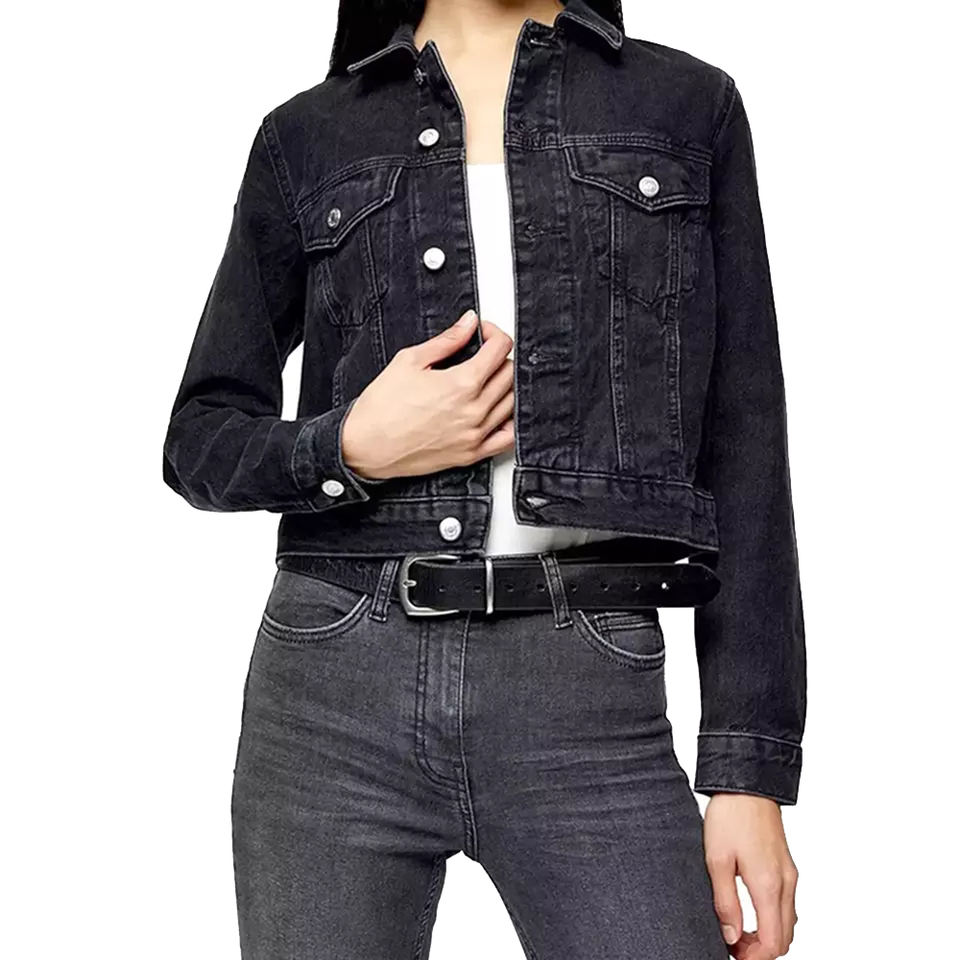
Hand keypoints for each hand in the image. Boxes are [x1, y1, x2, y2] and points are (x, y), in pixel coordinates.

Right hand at [341, 309, 514, 479]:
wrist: (366, 446)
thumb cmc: (382, 408)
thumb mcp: (410, 361)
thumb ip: (446, 340)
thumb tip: (468, 323)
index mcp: (462, 383)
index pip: (500, 349)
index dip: (494, 333)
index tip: (483, 333)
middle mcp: (474, 410)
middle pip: (510, 373)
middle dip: (499, 357)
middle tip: (482, 355)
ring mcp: (476, 434)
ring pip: (513, 402)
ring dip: (505, 385)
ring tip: (486, 380)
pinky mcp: (471, 454)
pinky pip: (508, 437)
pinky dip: (510, 420)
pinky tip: (497, 411)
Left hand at [703, 794, 798, 958]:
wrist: (748, 784)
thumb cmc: (730, 817)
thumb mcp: (716, 860)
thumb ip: (725, 901)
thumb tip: (729, 936)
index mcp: (769, 885)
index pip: (773, 943)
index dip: (754, 958)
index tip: (732, 953)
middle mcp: (786, 884)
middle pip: (785, 939)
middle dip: (761, 950)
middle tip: (732, 943)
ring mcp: (790, 875)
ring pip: (788, 923)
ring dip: (767, 935)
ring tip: (736, 928)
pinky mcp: (787, 867)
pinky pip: (787, 905)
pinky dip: (772, 918)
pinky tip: (749, 910)